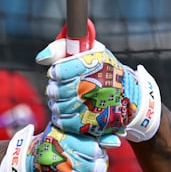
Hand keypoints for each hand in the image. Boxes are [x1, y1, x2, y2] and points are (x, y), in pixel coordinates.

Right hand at [0, 124, 106, 171]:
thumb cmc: (52, 147)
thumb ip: (92, 136)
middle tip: (92, 167)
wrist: (25, 165)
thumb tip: (116, 142)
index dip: (97, 153)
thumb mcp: (67, 133)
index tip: (93, 153)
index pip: (96, 150)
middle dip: (98, 168)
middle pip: (98, 168)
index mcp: (66, 143)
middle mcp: (65, 161)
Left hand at [35, 39, 161, 142]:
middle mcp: (95, 85)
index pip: (59, 70)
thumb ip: (61, 48)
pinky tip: (64, 113)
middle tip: (58, 89)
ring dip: (56, 104)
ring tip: (61, 101)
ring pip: (60, 107)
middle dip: (54, 89)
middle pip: (58, 90)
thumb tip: (41, 58)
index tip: (58, 73)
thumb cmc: (104, 70)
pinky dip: (61, 119)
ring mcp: (95, 105)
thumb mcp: (90, 51)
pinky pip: (67, 123)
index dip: (55, 72)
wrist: (129, 95)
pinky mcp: (95, 123)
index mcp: (93, 63)